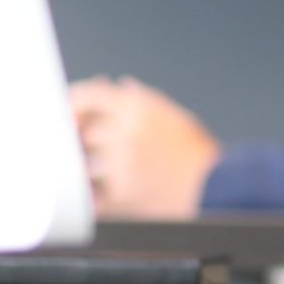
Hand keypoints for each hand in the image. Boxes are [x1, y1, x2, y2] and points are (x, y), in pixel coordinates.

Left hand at [71, 76, 218, 218]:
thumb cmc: (196, 152)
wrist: (214, 187)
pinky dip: (93, 197)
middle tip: (89, 147)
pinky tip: (101, 195)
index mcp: (135, 107)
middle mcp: (123, 132)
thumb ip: (143, 101)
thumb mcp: (173, 115)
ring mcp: (119, 165)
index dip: (74, 104)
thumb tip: (122, 87)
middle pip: (83, 132)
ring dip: (92, 169)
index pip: (87, 96)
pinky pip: (92, 196)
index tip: (70, 112)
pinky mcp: (120, 194)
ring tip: (109, 174)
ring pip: (86, 165)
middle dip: (85, 140)